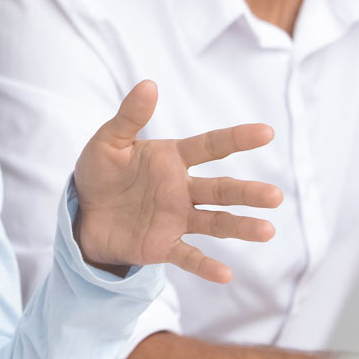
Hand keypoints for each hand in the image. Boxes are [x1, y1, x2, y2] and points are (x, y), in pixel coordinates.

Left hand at [73, 80, 282, 282]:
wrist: (82, 213)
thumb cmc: (99, 173)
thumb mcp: (108, 142)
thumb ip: (129, 117)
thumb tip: (149, 84)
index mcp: (172, 159)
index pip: (211, 146)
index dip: (237, 139)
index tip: (266, 133)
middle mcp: (182, 189)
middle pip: (222, 189)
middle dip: (248, 193)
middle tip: (275, 196)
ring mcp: (176, 218)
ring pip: (215, 222)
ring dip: (240, 227)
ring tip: (267, 230)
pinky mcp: (163, 245)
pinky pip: (188, 255)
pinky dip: (206, 266)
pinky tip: (226, 274)